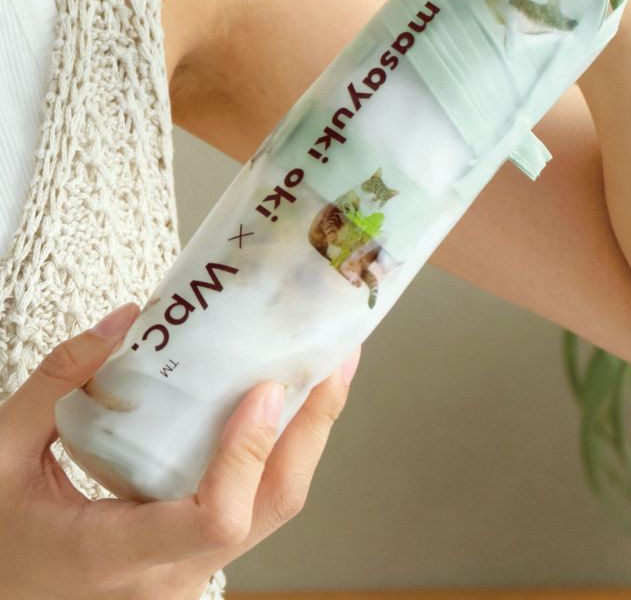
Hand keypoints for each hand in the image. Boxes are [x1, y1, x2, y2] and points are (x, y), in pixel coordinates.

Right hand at [0, 302, 360, 599]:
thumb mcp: (0, 455)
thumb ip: (56, 383)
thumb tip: (126, 317)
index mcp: (112, 557)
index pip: (212, 518)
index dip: (247, 455)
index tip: (265, 389)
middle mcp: (166, 579)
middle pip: (266, 511)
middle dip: (311, 430)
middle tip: (336, 360)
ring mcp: (185, 578)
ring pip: (269, 514)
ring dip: (305, 440)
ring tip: (327, 373)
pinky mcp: (192, 563)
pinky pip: (252, 511)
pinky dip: (277, 457)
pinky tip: (287, 409)